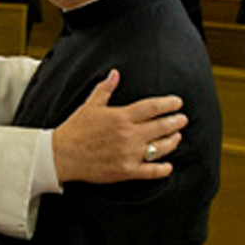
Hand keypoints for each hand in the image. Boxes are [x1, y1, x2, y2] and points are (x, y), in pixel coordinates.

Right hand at [52, 69, 186, 183]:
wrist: (62, 155)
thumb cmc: (75, 129)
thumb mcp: (90, 105)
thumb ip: (105, 89)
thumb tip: (115, 73)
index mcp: (121, 117)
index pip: (152, 107)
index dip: (168, 104)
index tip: (177, 103)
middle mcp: (129, 135)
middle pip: (161, 126)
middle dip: (175, 122)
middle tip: (182, 119)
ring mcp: (129, 154)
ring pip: (160, 148)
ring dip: (172, 142)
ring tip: (177, 137)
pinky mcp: (126, 171)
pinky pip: (151, 171)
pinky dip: (163, 169)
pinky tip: (168, 166)